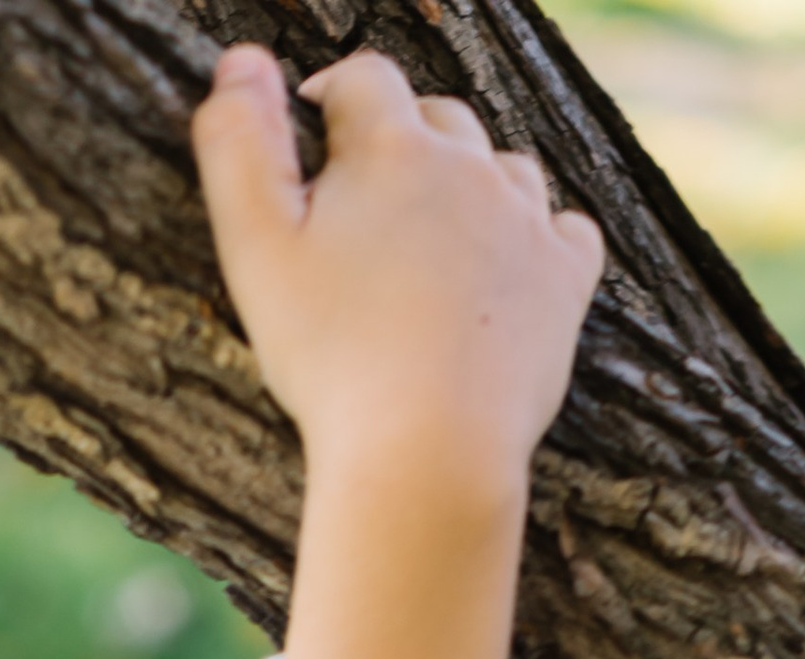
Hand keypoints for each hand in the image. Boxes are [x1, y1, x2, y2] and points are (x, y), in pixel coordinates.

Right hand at [193, 48, 600, 510]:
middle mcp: (469, 166)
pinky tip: (507, 266)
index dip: (332, 96)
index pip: (363, 79)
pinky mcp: (565, 280)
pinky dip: (538, 235)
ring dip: (471, 186)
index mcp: (391, 148)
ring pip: (503, 168)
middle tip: (366, 209)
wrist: (426, 451)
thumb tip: (241, 61)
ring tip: (435, 242)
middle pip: (439, 118)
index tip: (315, 131)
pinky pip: (565, 228)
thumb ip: (238, 147)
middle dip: (402, 145)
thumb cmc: (331, 358)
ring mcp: (525, 220)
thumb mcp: (255, 251)